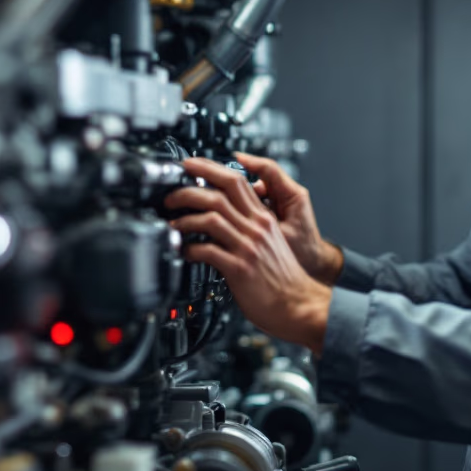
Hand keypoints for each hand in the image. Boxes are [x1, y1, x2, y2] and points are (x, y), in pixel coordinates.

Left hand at [163, 158, 331, 352]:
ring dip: (185, 218)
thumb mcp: (271, 242)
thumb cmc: (284, 279)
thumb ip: (251, 227)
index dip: (210, 168)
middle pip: (220, 192)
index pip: (236, 181)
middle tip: (171, 194)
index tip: (190, 164)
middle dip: (190, 187)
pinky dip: (190, 248)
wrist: (299, 305)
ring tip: (173, 223)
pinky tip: (183, 251)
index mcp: (263, 219)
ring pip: (211, 218)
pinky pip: (208, 251)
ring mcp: (248, 247)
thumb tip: (225, 218)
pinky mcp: (240, 268)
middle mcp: (256, 228)